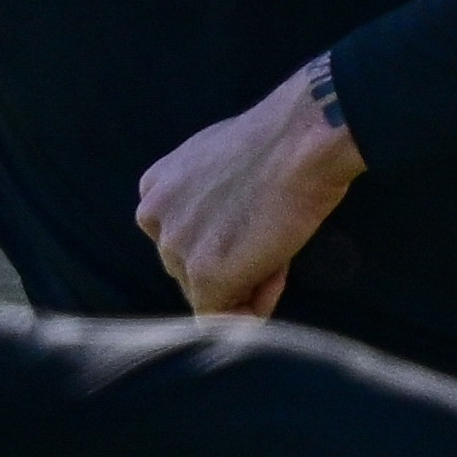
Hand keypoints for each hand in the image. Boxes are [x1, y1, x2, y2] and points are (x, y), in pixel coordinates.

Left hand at [133, 57, 364, 317]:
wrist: (303, 139)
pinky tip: (278, 267)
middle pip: (190, 273)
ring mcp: (176, 247)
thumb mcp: (220, 161)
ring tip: (278, 246)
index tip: (256, 226)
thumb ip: (206, 199)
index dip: (223, 243)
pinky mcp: (204, 274)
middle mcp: (153, 218)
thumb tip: (222, 234)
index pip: (181, 241)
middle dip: (234, 267)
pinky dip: (255, 306)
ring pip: (208, 296)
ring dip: (248, 283)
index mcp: (154, 188)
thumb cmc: (279, 143)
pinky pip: (225, 318)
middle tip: (274, 238)